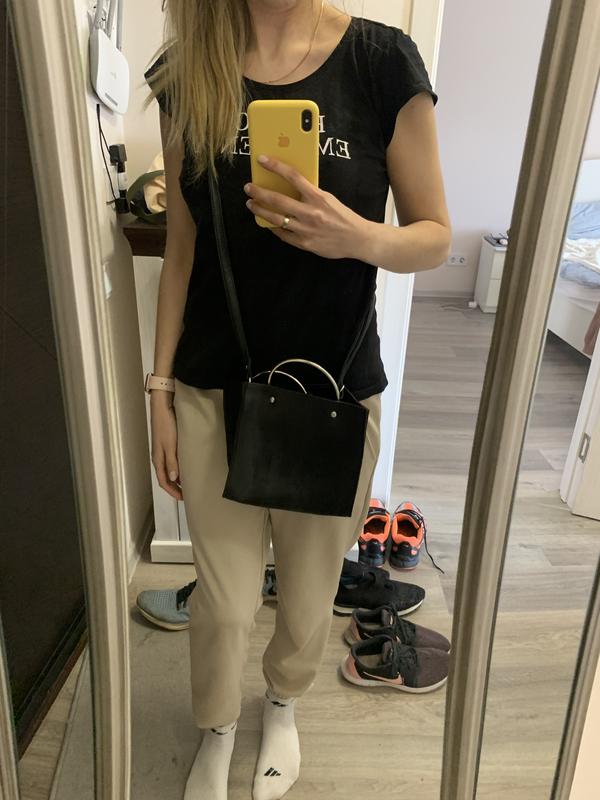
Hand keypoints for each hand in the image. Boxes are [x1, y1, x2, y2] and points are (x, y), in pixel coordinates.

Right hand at [150, 393, 182, 500]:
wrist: (162, 407)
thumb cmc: (166, 425)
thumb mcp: (170, 445)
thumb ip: (171, 462)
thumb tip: (172, 478)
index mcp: (158, 459)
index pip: (163, 481)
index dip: (172, 491)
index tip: (182, 498)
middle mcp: (159, 456)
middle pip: (165, 477)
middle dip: (174, 487)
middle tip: (186, 493)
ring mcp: (162, 450)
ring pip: (168, 469)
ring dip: (176, 478)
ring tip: (187, 483)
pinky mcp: (167, 444)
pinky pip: (171, 461)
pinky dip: (177, 468)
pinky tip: (185, 467)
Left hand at [243, 154, 372, 259]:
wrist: (357, 239)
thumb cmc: (343, 217)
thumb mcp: (329, 199)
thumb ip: (311, 194)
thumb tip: (290, 185)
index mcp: (318, 197)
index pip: (293, 177)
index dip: (275, 166)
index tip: (262, 160)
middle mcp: (310, 213)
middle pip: (278, 200)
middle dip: (259, 192)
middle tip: (248, 187)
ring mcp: (306, 230)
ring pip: (276, 219)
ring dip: (260, 210)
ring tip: (251, 204)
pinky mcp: (304, 243)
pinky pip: (283, 234)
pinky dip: (273, 227)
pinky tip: (266, 222)